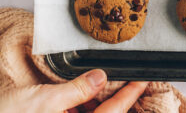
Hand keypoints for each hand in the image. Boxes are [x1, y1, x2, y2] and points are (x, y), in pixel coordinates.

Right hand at [0, 69, 146, 112]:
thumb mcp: (42, 101)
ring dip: (96, 104)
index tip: (143, 80)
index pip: (113, 111)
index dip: (130, 95)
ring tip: (98, 85)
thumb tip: (100, 77)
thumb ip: (75, 90)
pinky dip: (81, 109)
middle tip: (125, 80)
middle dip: (115, 99)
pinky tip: (76, 99)